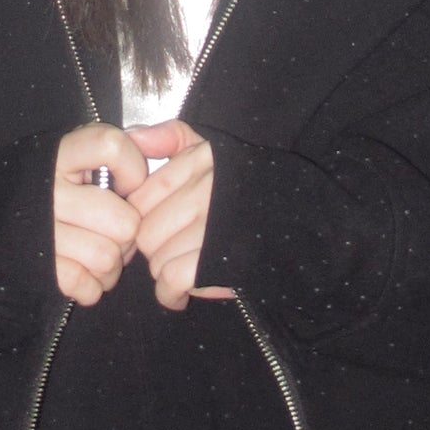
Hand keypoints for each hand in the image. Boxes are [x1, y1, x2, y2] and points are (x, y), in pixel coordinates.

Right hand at [51, 123, 144, 303]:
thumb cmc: (49, 188)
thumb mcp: (74, 156)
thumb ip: (115, 151)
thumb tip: (152, 155)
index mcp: (60, 154)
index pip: (111, 146)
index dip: (132, 169)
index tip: (126, 183)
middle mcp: (47, 188)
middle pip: (123, 221)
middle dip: (127, 234)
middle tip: (115, 231)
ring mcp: (40, 230)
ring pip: (107, 257)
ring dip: (111, 265)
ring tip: (101, 254)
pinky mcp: (37, 267)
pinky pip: (87, 285)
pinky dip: (91, 286)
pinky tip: (83, 272)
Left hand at [126, 121, 234, 311]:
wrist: (296, 225)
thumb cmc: (245, 191)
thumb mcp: (210, 151)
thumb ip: (171, 137)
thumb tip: (132, 136)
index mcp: (200, 162)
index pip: (141, 198)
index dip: (144, 218)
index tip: (158, 226)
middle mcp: (206, 191)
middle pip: (145, 231)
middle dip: (154, 247)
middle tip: (172, 250)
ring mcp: (212, 228)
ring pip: (156, 257)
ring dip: (165, 270)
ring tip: (184, 267)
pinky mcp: (217, 262)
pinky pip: (171, 279)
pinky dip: (171, 293)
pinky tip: (181, 292)